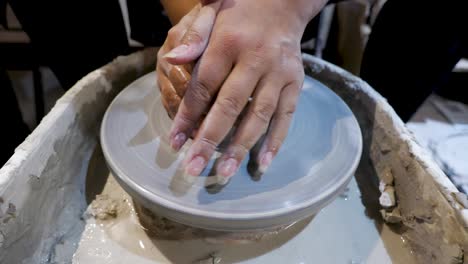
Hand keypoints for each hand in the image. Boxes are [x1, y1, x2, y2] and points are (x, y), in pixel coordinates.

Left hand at [166, 0, 325, 183]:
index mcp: (229, 43)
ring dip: (242, 146)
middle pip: (230, 106)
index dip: (187, 116)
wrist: (282, 2)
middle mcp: (256, 59)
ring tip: (225, 172)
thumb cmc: (238, 10)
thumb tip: (173, 61)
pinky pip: (286, 115)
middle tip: (195, 169)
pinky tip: (263, 163)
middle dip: (210, 140)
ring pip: (259, 115)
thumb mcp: (211, 10)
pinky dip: (276, 140)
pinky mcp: (296, 81)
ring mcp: (279, 72)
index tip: (175, 142)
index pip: (203, 86)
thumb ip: (194, 36)